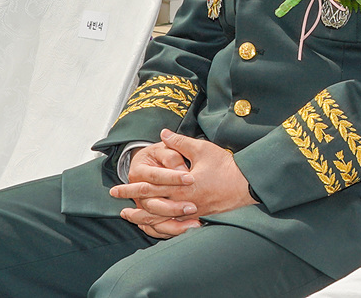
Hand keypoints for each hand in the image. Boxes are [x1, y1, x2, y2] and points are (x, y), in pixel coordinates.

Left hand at [111, 130, 254, 235]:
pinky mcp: (196, 216)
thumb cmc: (224, 166)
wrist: (245, 184)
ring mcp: (189, 212)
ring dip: (142, 217)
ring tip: (129, 216)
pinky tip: (152, 224)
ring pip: (159, 219)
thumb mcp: (202, 149)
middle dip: (131, 203)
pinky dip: (159, 226)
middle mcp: (181, 202)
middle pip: (149, 205)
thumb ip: (179, 142)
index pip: (149, 187)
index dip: (131, 187)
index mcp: (180, 185)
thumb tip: (163, 134)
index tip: (115, 188)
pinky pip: (172, 226)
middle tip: (115, 201)